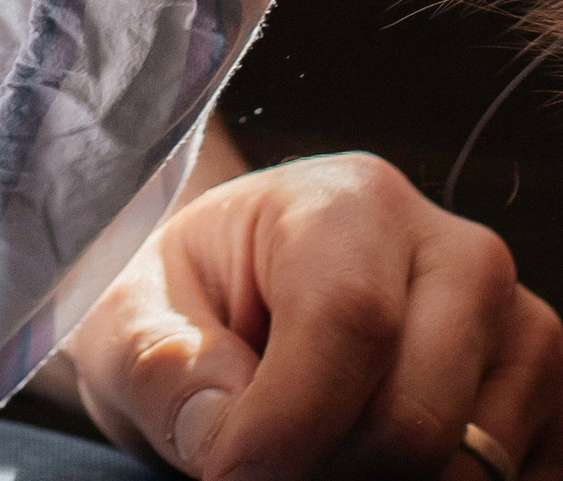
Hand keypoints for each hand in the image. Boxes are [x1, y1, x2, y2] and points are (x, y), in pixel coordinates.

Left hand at [64, 154, 561, 480]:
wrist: (248, 302)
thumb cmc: (190, 304)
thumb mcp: (134, 317)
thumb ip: (162, 367)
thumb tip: (225, 436)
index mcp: (351, 201)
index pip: (352, 322)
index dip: (289, 425)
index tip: (229, 472)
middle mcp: (459, 253)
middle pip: (419, 417)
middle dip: (330, 469)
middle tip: (270, 461)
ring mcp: (519, 329)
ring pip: (474, 470)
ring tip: (322, 451)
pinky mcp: (548, 401)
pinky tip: (381, 465)